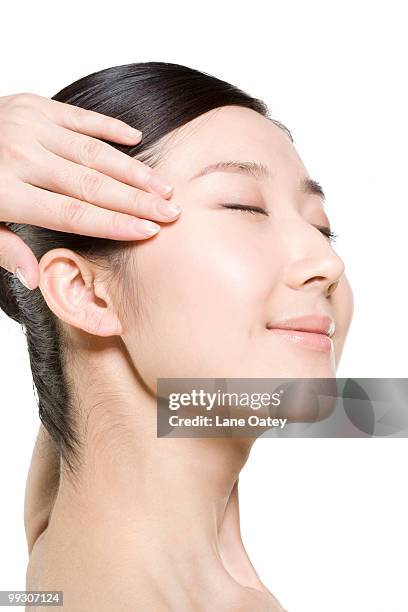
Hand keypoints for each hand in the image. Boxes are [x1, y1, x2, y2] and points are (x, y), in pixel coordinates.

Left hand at [0, 92, 180, 289]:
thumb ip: (5, 250)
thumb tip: (36, 279)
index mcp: (5, 192)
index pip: (74, 214)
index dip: (115, 223)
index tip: (148, 231)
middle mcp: (20, 157)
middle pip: (92, 184)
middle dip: (136, 200)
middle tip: (171, 211)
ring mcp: (28, 125)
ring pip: (93, 152)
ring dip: (133, 169)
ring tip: (163, 185)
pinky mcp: (33, 103)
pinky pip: (80, 116)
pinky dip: (110, 127)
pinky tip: (136, 139)